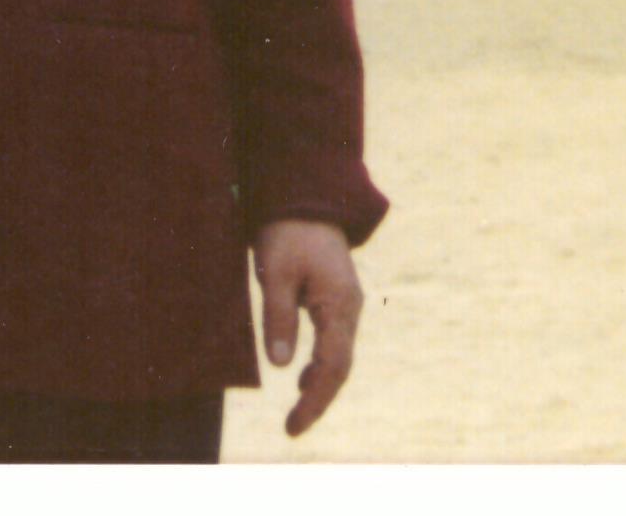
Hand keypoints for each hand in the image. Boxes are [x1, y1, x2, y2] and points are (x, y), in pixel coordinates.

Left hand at [255, 218, 361, 437]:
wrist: (306, 197)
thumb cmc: (287, 232)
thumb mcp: (275, 274)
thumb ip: (278, 317)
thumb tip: (280, 366)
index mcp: (339, 305)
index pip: (332, 367)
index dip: (315, 401)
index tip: (293, 426)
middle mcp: (350, 309)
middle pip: (340, 368)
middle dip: (319, 400)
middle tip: (293, 428)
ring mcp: (347, 304)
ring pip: (340, 356)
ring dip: (321, 384)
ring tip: (298, 411)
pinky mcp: (338, 298)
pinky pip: (335, 341)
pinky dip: (321, 364)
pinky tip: (303, 376)